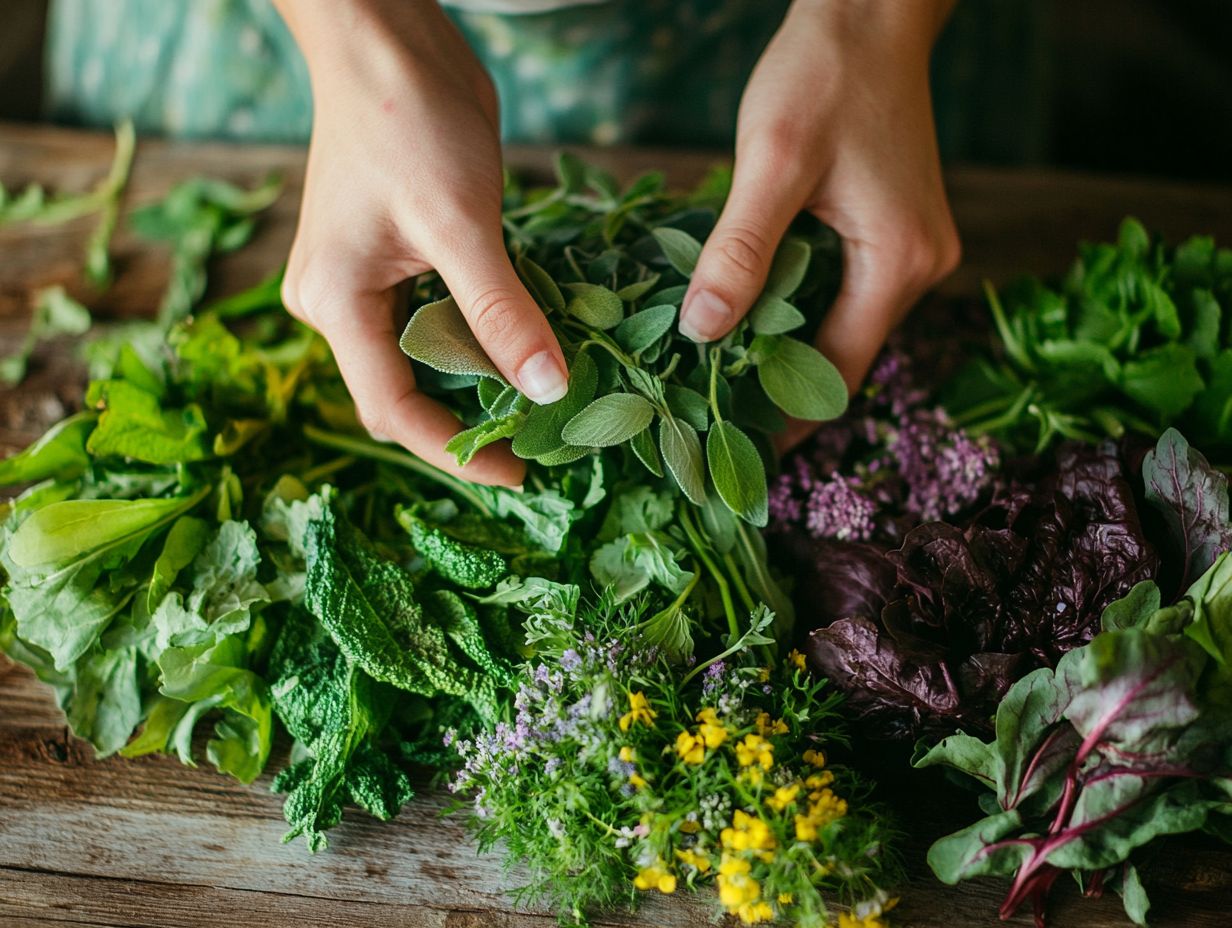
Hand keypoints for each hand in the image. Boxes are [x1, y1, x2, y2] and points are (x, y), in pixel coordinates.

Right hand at [274, 0, 567, 485]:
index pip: (392, 408)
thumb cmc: (407, 119)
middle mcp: (339, 303)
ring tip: (549, 400)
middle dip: (472, 421)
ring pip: (428, 357)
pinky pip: (439, 318)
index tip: (519, 473)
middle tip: (546, 440)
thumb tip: (548, 389)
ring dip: (484, 380)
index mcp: (335, 303)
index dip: (454, 452)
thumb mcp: (461, 223)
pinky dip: (484, 336)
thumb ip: (500, 312)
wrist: (387, 38)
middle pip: (407, 390)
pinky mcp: (399, 259)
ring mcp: (368, 282)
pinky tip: (530, 345)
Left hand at [678, 0, 960, 446]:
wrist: (871, 12)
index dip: (785, 417)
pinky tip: (746, 323)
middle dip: (778, 392)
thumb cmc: (824, 75)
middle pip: (842, 358)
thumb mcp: (772, 162)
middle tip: (707, 422)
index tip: (732, 453)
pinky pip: (840, 295)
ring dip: (783, 354)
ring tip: (715, 384)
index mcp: (897, 263)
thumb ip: (739, 250)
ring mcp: (909, 251)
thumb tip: (701, 334)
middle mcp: (918, 269)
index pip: (839, 372)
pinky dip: (795, 315)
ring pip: (839, 328)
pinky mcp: (892, 233)